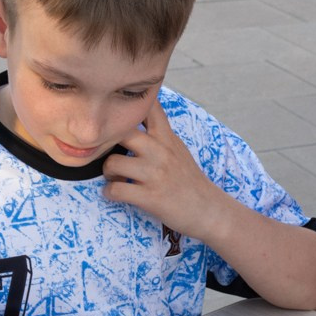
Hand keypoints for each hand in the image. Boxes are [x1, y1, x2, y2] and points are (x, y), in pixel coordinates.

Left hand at [102, 97, 226, 236]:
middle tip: (107, 154)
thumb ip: (159, 134)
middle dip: (107, 144)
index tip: (118, 115)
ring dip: (108, 172)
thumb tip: (136, 116)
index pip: (148, 107)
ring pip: (113, 162)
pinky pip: (115, 190)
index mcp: (166, 137)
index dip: (129, 106)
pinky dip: (109, 193)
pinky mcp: (150, 197)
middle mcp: (160, 151)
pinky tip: (115, 193)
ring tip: (115, 178)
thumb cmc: (189, 180)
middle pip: (121, 132)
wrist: (208, 209)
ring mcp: (155, 174)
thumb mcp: (177, 149)